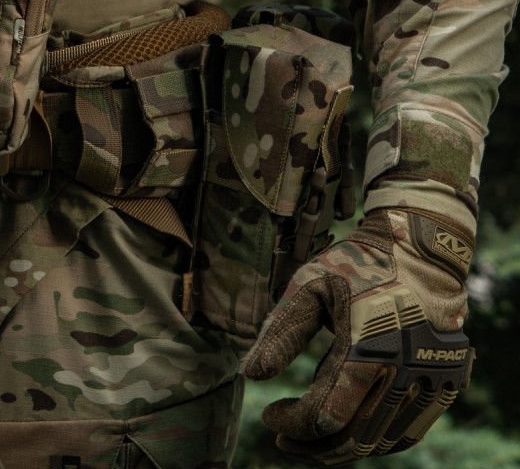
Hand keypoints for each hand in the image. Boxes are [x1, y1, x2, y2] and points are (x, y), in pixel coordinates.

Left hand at [244, 207, 473, 464]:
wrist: (418, 250)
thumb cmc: (355, 264)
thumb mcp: (308, 286)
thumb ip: (280, 332)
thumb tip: (250, 374)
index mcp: (368, 348)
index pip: (327, 415)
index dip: (293, 423)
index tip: (268, 415)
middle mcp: (404, 372)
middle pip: (355, 438)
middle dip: (313, 447)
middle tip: (282, 438)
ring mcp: (431, 381)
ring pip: (383, 440)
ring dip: (343, 447)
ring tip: (309, 437)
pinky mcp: (447, 383)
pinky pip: (409, 429)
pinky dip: (376, 438)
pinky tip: (347, 428)